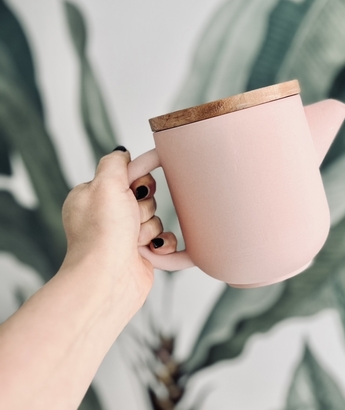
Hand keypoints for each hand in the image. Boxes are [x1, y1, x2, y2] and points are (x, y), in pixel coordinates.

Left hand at [60, 147, 175, 314]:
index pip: (126, 176)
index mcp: (94, 197)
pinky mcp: (139, 252)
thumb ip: (115, 162)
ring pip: (155, 217)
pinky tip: (153, 249)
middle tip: (130, 218)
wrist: (108, 279)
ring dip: (150, 228)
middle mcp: (108, 216)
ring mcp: (123, 235)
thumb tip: (123, 153)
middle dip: (144, 207)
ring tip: (134, 240)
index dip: (137, 181)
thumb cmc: (102, 235)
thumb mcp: (105, 184)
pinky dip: (162, 244)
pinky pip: (163, 238)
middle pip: (145, 196)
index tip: (138, 189)